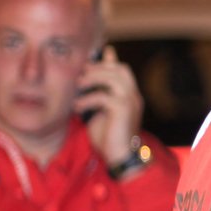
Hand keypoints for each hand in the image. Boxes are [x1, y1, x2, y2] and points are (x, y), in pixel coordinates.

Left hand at [74, 45, 145, 165]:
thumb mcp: (101, 113)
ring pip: (113, 78)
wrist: (119, 156)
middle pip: (120, 70)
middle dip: (99, 68)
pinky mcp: (122, 110)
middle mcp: (133, 96)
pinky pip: (103, 96)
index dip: (110, 60)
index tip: (96, 55)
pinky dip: (87, 100)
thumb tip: (85, 84)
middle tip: (81, 73)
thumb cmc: (108, 136)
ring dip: (92, 79)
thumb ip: (97, 97)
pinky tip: (77, 107)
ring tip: (78, 86)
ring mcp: (130, 102)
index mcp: (129, 96)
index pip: (123, 71)